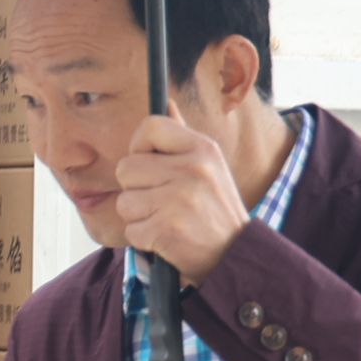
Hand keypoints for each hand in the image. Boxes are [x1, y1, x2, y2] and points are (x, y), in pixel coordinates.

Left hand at [113, 114, 248, 284]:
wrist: (236, 257)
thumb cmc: (215, 210)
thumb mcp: (209, 167)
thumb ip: (181, 139)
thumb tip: (165, 103)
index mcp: (202, 148)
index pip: (150, 125)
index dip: (139, 145)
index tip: (148, 162)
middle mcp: (192, 169)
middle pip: (126, 167)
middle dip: (135, 188)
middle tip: (161, 201)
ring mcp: (179, 199)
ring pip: (124, 201)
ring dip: (139, 217)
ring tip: (167, 220)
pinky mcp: (167, 229)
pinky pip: (131, 230)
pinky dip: (144, 239)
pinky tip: (168, 239)